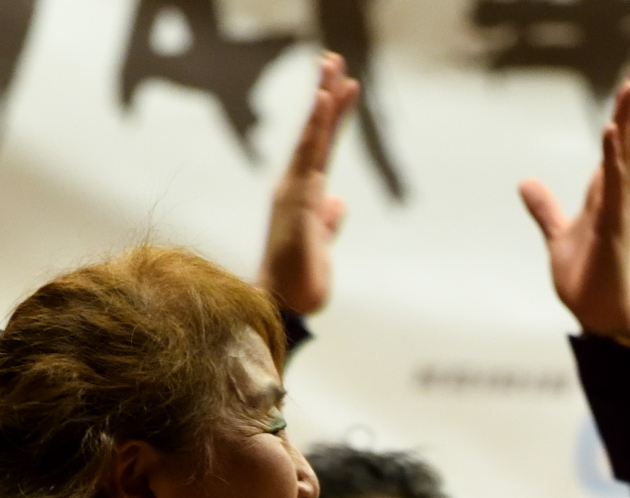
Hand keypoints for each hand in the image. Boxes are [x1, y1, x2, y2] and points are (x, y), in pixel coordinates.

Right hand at [259, 52, 359, 316]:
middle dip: (325, 96)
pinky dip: (316, 126)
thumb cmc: (299, 281)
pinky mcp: (297, 201)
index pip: (320, 148)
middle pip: (313, 135)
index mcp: (302, 195)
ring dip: (322, 103)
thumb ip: (328, 220)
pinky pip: (308, 156)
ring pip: (310, 139)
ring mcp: (294, 193)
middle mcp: (294, 188)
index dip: (332, 117)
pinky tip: (324, 101)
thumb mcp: (322, 244)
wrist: (285, 308)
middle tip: (333, 59)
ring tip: (331, 70)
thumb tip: (337, 202)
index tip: (344, 86)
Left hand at [518, 59, 629, 337]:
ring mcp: (617, 209)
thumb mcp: (556, 233)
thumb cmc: (585, 276)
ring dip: (627, 120)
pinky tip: (610, 131)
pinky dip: (611, 158)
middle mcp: (617, 195)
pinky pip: (612, 185)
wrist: (597, 314)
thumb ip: (544, 207)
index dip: (623, 112)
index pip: (616, 144)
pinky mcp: (611, 226)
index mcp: (606, 193)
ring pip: (623, 155)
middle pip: (627, 140)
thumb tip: (525, 182)